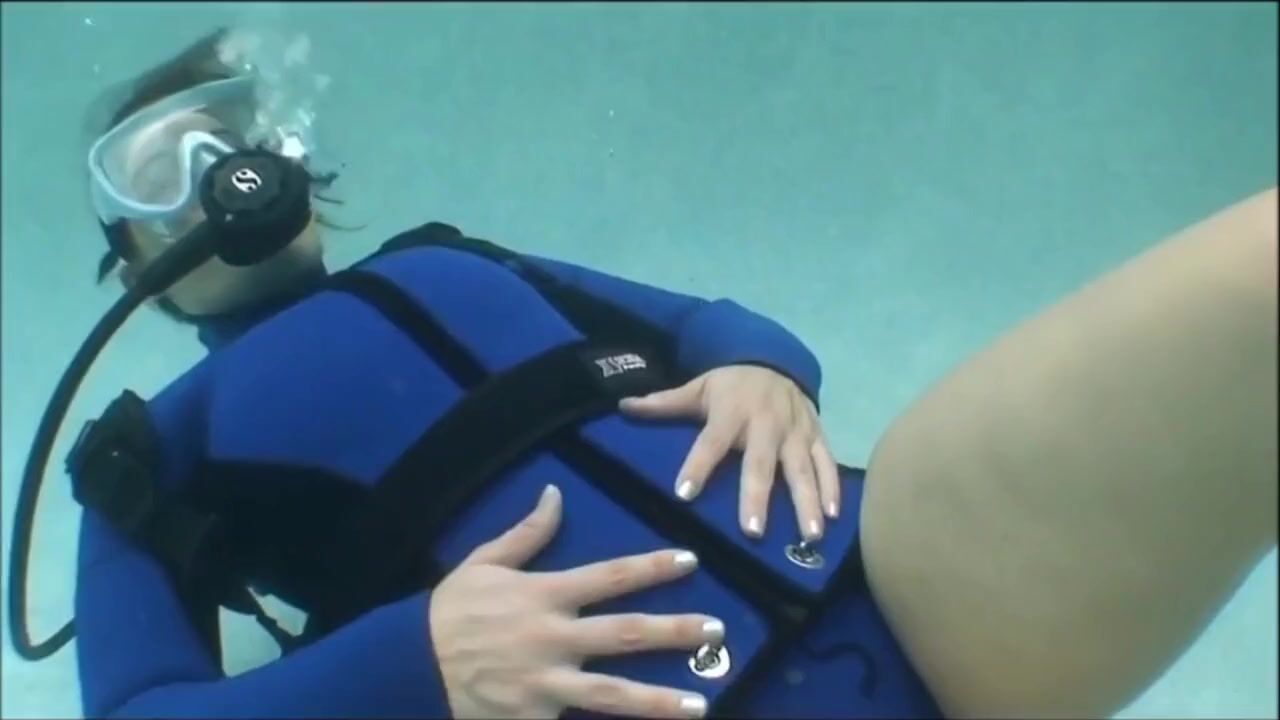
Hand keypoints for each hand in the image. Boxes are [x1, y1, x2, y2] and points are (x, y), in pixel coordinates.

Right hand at [431, 485, 723, 718]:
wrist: (406, 667)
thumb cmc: (450, 612)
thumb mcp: (482, 563)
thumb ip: (526, 533)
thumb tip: (557, 493)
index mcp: (542, 596)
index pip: (607, 577)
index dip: (650, 568)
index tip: (689, 560)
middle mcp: (551, 639)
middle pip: (623, 635)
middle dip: (673, 632)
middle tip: (716, 630)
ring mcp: (544, 685)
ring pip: (611, 694)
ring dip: (659, 700)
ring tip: (703, 704)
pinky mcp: (533, 719)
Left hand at [620, 365, 839, 540]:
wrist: (776, 358)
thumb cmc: (730, 384)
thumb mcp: (697, 388)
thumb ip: (663, 403)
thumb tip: (623, 406)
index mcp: (730, 412)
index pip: (710, 442)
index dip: (697, 466)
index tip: (684, 494)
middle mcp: (765, 423)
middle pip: (760, 463)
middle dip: (757, 496)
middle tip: (753, 532)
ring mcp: (796, 431)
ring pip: (801, 469)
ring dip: (807, 501)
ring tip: (809, 535)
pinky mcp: (818, 435)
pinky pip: (827, 463)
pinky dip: (832, 488)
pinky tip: (834, 517)